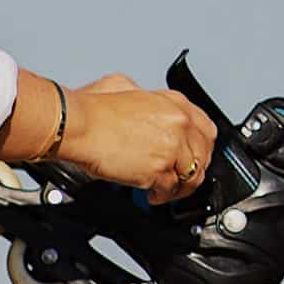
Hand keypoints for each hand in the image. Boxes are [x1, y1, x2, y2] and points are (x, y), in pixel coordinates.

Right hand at [49, 75, 215, 197]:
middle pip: (203, 154)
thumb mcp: (125, 87)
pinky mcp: (159, 170)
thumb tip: (144, 106)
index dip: (201, 147)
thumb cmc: (92, 108)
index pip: (206, 129)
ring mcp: (172, 148)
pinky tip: (153, 195)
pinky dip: (162, 196)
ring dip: (180, 187)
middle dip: (193, 168)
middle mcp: (179, 124)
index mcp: (174, 103)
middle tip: (182, 177)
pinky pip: (170, 190)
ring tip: (168, 191)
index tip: (194, 156)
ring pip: (191, 176)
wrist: (78, 126)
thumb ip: (145, 98)